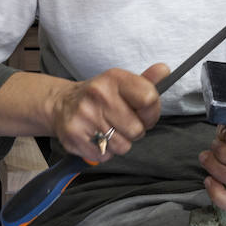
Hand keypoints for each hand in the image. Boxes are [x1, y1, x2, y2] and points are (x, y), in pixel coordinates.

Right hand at [49, 62, 167, 162]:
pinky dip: (104, 151)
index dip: (151, 112)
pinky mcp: (75, 136)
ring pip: (122, 146)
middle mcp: (99, 95)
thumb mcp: (120, 83)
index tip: (143, 113)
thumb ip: (146, 81)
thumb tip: (165, 70)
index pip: (149, 99)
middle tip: (121, 122)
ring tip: (107, 130)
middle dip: (133, 131)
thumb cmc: (98, 96)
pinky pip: (106, 155)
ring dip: (118, 142)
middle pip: (137, 129)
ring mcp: (85, 116)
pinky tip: (95, 137)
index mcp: (114, 78)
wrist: (60, 104)